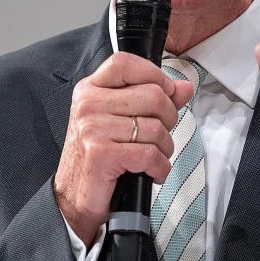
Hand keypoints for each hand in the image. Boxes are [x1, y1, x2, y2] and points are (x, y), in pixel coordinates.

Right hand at [54, 52, 193, 245]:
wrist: (75, 198)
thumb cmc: (100, 157)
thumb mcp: (122, 120)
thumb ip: (153, 98)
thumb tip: (184, 87)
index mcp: (90, 89)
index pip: (126, 62)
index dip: (154, 74)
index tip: (166, 92)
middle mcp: (88, 104)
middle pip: (153, 95)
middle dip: (168, 119)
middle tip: (159, 135)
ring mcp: (93, 128)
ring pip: (156, 127)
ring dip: (164, 148)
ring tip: (153, 156)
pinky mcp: (101, 154)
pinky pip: (150, 154)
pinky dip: (159, 167)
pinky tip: (151, 172)